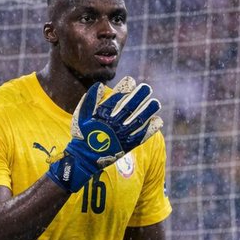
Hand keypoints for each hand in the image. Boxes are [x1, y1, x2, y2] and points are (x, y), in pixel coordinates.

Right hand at [47, 76, 162, 193]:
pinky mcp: (127, 146)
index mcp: (103, 115)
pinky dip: (150, 129)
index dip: (125, 88)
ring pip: (138, 120)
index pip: (116, 98)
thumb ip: (90, 100)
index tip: (131, 81)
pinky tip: (158, 121)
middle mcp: (114, 123)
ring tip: (155, 103)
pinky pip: (141, 136)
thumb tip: (100, 85)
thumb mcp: (81, 115)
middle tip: (147, 88)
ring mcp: (122, 135)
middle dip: (139, 96)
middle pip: (130, 107)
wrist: (83, 158)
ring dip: (148, 111)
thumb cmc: (82, 135)